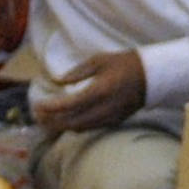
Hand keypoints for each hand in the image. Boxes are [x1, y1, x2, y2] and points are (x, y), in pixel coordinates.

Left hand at [30, 51, 152, 133]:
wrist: (151, 77)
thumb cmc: (124, 63)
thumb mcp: (99, 60)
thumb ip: (77, 72)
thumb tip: (57, 81)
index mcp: (100, 90)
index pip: (70, 104)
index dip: (51, 107)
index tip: (38, 105)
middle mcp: (104, 108)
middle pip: (71, 122)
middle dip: (51, 121)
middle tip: (37, 116)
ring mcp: (109, 117)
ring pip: (79, 128)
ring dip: (60, 126)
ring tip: (45, 120)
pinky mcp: (113, 122)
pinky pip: (88, 128)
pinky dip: (73, 126)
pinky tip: (63, 121)